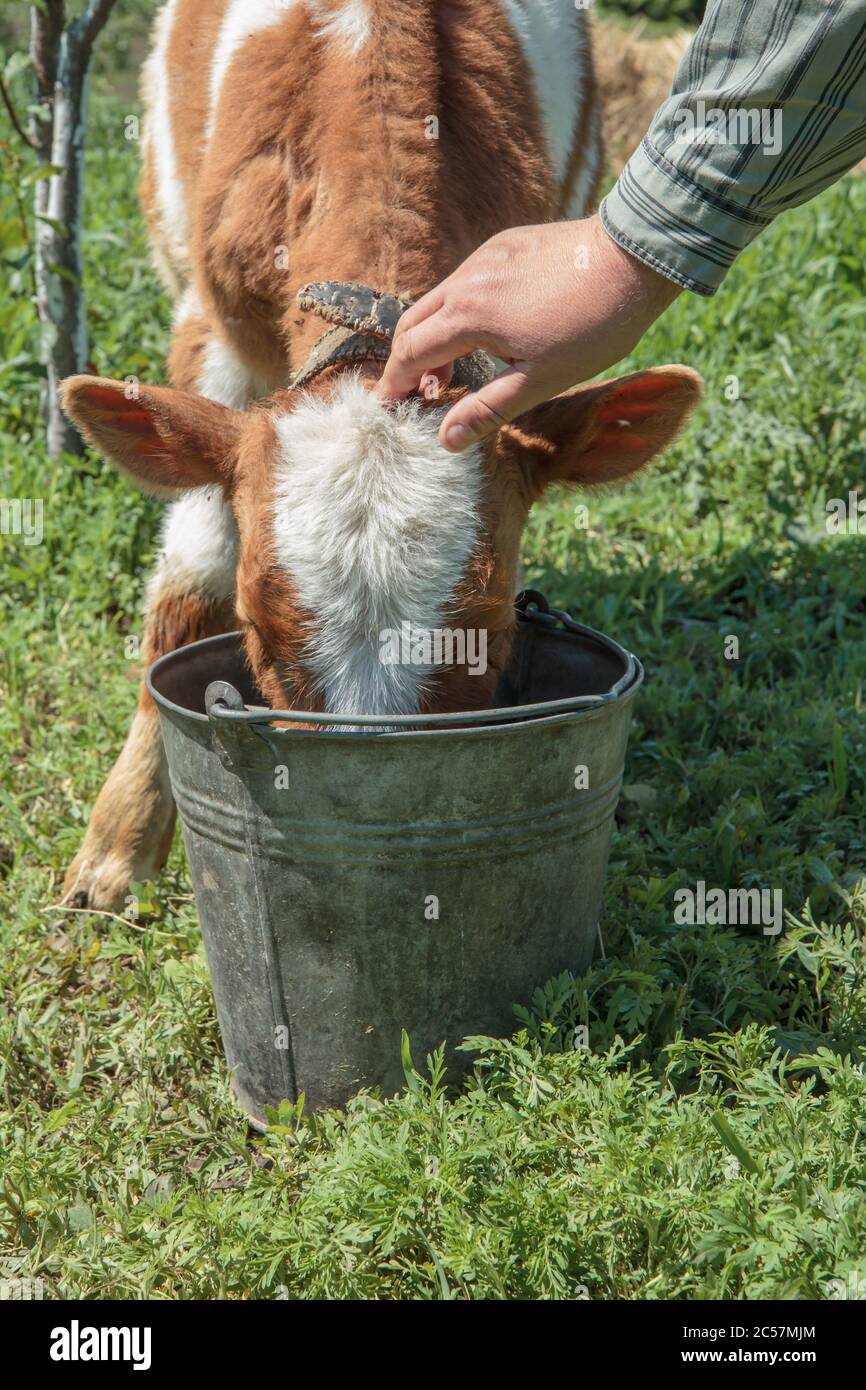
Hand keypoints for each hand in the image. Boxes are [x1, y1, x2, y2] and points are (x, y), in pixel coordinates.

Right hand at [377, 214, 681, 450]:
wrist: (634, 257)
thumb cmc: (592, 325)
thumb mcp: (539, 380)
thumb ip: (488, 409)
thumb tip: (445, 439)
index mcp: (468, 316)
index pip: (411, 353)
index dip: (395, 383)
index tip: (386, 406)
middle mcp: (466, 280)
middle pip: (414, 322)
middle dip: (406, 359)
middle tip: (414, 393)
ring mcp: (486, 257)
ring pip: (439, 300)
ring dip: (433, 335)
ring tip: (451, 371)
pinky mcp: (506, 245)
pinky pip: (465, 281)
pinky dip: (457, 311)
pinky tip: (484, 332)